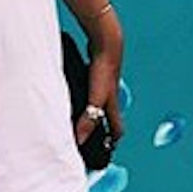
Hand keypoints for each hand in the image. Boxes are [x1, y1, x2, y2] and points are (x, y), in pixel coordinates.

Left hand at [82, 26, 125, 153]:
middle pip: (109, 116)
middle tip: (93, 135)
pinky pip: (92, 88)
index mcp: (113, 104)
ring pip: (100, 102)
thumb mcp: (95, 98)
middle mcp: (111, 95)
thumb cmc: (103, 69)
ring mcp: (105, 83)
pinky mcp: (97, 72)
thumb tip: (79, 140)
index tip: (108, 149)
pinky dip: (86, 94)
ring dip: (93, 110)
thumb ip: (88, 120)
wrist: (106, 42)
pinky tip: (75, 91)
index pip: (117, 128)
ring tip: (82, 116)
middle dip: (104, 126)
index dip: (113, 140)